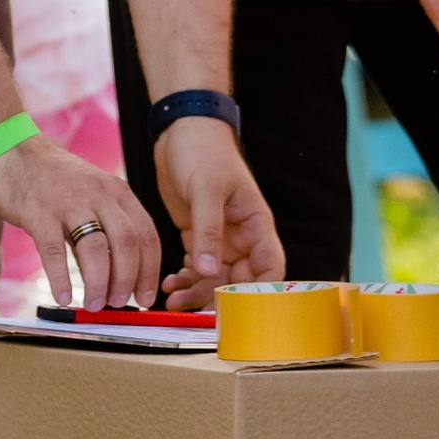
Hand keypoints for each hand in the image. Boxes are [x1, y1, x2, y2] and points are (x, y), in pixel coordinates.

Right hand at [0, 138, 161, 310]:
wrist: (9, 150)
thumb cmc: (51, 180)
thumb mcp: (90, 192)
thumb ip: (107, 224)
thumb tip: (121, 273)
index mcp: (116, 191)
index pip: (146, 235)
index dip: (149, 272)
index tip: (145, 298)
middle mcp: (98, 194)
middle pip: (126, 243)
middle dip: (127, 280)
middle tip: (119, 303)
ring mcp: (68, 202)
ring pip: (96, 249)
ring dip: (99, 284)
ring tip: (94, 305)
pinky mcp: (37, 212)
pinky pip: (54, 251)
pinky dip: (61, 278)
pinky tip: (63, 297)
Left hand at [156, 116, 285, 303]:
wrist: (180, 130)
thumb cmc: (203, 151)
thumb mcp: (206, 189)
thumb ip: (208, 231)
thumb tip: (210, 271)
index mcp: (256, 224)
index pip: (270, 269)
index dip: (260, 293)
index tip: (236, 308)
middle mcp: (242, 237)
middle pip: (240, 282)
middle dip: (218, 299)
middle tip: (191, 308)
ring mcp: (220, 238)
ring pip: (216, 279)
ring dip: (197, 292)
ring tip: (172, 300)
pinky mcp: (198, 236)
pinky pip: (197, 268)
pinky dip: (185, 279)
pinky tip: (169, 284)